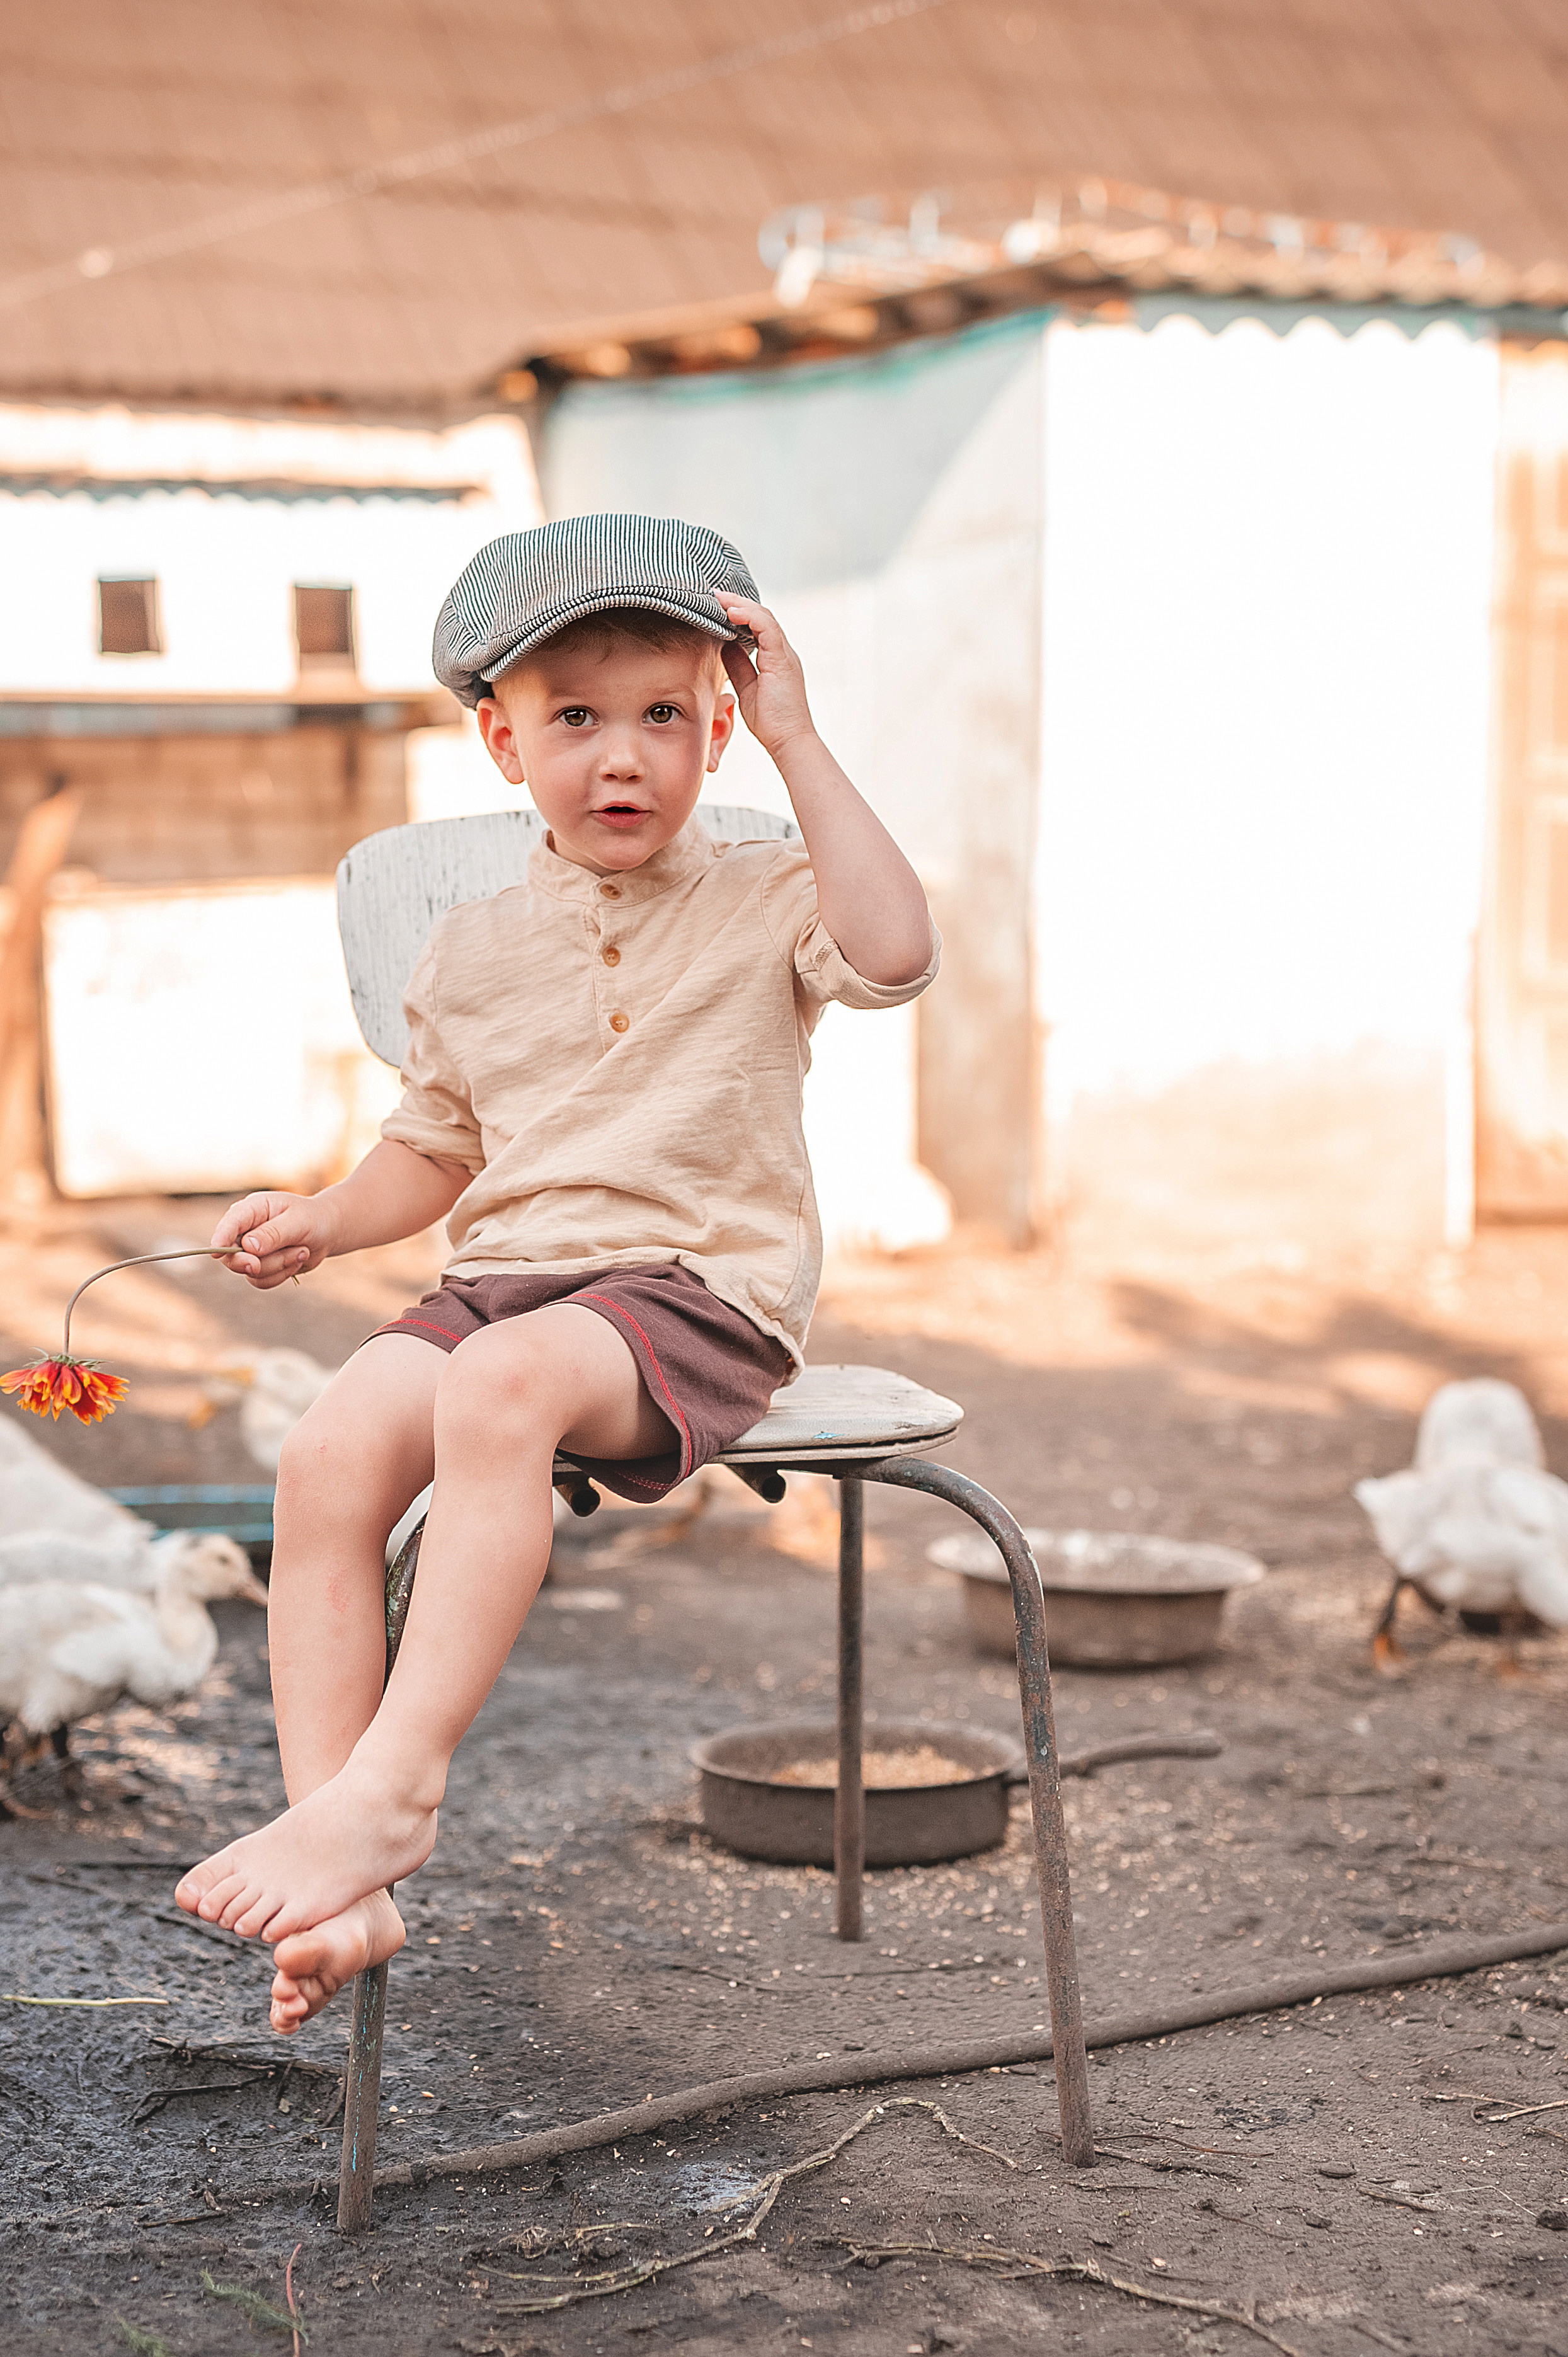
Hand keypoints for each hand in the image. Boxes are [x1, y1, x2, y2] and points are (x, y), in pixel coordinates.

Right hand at [211, 1192, 336, 1290]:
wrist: (327, 1231)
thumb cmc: (312, 1219)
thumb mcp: (297, 1222)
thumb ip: (273, 1233)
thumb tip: (248, 1246)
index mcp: (251, 1209)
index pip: (230, 1224)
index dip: (221, 1239)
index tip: (217, 1254)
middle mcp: (245, 1230)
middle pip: (231, 1254)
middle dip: (251, 1262)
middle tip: (259, 1265)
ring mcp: (251, 1251)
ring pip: (251, 1271)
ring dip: (279, 1265)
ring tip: (301, 1250)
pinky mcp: (260, 1267)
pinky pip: (262, 1281)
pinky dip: (282, 1274)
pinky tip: (297, 1259)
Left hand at [716, 596, 817, 759]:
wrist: (788, 741)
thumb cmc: (771, 722)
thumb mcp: (747, 688)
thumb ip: (739, 666)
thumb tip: (725, 647)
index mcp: (775, 658)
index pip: (758, 626)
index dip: (738, 613)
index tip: (716, 606)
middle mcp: (782, 653)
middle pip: (761, 616)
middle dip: (736, 603)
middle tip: (714, 595)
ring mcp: (785, 655)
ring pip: (764, 617)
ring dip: (740, 605)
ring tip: (719, 598)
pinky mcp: (783, 661)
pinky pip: (768, 629)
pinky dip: (750, 616)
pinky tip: (731, 611)